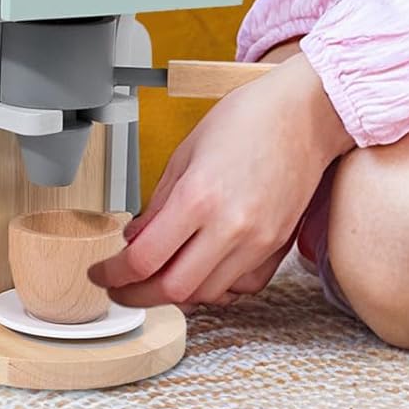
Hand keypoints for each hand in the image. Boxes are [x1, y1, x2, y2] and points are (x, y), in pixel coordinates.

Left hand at [89, 52, 350, 309]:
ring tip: (159, 275)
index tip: (102, 273)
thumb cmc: (250, 117)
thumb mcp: (188, 149)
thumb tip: (136, 238)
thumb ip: (159, 200)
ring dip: (176, 293)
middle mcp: (230, 226)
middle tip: (121, 286)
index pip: (144, 259)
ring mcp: (258, 241)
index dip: (114, 274)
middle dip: (137, 294)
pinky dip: (217, 288)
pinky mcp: (278, 247)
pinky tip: (203, 270)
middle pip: (172, 290)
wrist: (306, 113)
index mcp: (199, 196)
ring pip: (207, 295)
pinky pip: (241, 288)